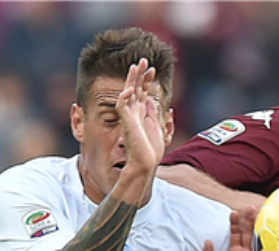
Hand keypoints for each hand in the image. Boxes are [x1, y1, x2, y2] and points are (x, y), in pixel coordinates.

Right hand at [116, 58, 164, 174]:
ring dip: (132, 79)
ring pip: (128, 93)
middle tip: (143, 60)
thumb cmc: (150, 149)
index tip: (152, 68)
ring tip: (136, 66)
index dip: (146, 80)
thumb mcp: (156, 126)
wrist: (145, 162)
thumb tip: (152, 100)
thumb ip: (153, 113)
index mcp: (141, 113)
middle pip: (135, 88)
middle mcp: (134, 112)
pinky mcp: (126, 122)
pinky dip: (124, 97)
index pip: (143, 92)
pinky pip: (122, 106)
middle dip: (139, 74)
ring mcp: (129, 116)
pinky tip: (129, 89)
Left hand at [202, 206, 265, 250]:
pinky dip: (269, 247)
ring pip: (259, 242)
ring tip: (262, 217)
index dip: (235, 223)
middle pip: (249, 234)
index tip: (234, 213)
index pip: (235, 234)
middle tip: (251, 208)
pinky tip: (271, 237)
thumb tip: (206, 241)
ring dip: (260, 230)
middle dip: (250, 221)